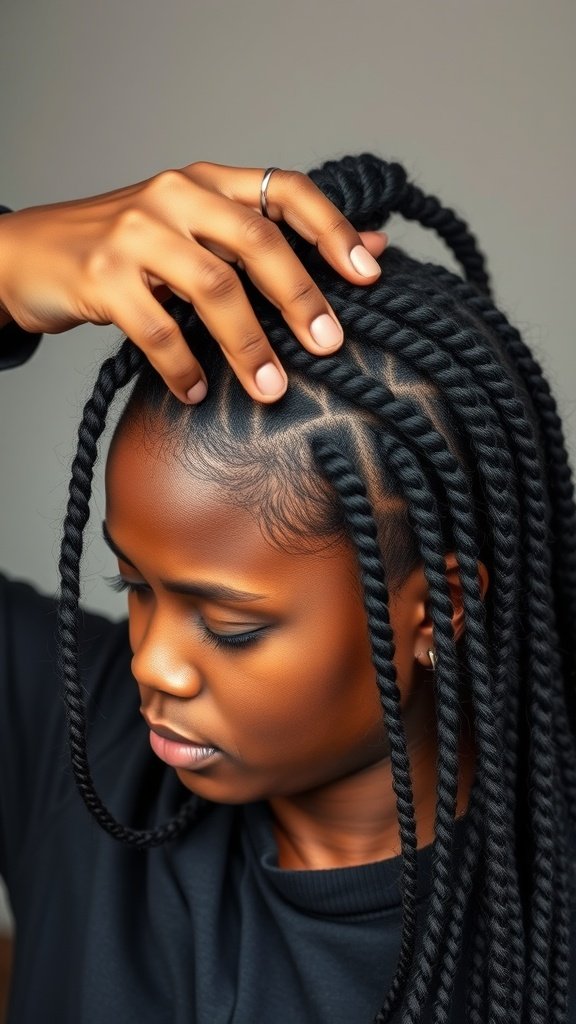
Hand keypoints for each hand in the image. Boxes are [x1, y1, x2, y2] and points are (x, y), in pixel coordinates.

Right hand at [0, 163, 385, 402]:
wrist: (30, 254)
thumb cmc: (128, 250)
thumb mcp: (198, 234)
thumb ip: (270, 238)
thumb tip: (373, 246)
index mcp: (207, 182)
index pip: (286, 189)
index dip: (332, 229)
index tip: (369, 273)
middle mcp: (175, 195)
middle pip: (257, 241)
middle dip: (301, 296)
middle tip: (329, 344)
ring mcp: (135, 232)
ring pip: (212, 287)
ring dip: (249, 345)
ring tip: (269, 388)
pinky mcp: (101, 275)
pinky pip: (158, 329)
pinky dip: (184, 367)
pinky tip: (197, 392)